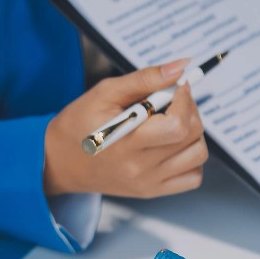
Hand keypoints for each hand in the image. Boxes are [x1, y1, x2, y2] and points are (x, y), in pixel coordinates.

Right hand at [44, 58, 208, 198]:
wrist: (61, 162)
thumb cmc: (80, 124)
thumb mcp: (105, 92)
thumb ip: (145, 78)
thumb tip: (181, 67)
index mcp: (126, 142)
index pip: (177, 125)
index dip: (185, 100)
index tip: (178, 86)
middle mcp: (140, 167)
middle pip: (191, 137)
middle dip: (190, 110)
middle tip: (174, 100)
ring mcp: (148, 182)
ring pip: (197, 156)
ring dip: (194, 134)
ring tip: (175, 122)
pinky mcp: (152, 191)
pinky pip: (192, 178)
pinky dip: (191, 159)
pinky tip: (174, 146)